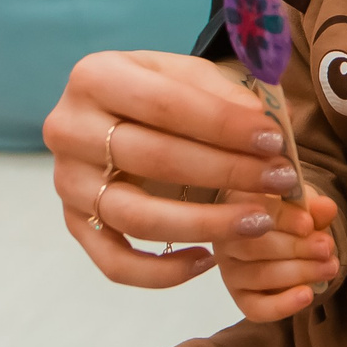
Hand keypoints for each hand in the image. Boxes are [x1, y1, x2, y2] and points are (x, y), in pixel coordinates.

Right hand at [46, 49, 309, 288]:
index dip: (224, 124)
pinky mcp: (74, 223)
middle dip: (226, 171)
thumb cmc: (166, 93)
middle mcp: (68, 129)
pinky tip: (208, 259)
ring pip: (135, 215)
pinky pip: (114, 261)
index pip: (165, 103)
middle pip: (153, 158)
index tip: (273, 141)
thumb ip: (224, 94)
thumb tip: (259, 123)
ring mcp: (68, 181)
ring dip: (205, 223)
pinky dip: (162, 271)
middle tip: (279, 180)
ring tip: (258, 221)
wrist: (124, 113)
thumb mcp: (192, 75)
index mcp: (95, 76)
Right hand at [216, 190, 340, 320]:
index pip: (252, 210)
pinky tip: (307, 295)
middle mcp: (224, 238)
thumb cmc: (292, 215)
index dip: (283, 219)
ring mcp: (229, 271)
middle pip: (252, 247)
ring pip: (258, 276)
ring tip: (329, 267)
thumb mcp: (303, 206)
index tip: (309, 224)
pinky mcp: (240, 298)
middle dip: (295, 248)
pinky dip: (282, 304)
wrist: (289, 239)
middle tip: (326, 248)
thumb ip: (314, 207)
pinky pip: (256, 308)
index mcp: (235, 203)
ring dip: (299, 273)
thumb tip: (326, 208)